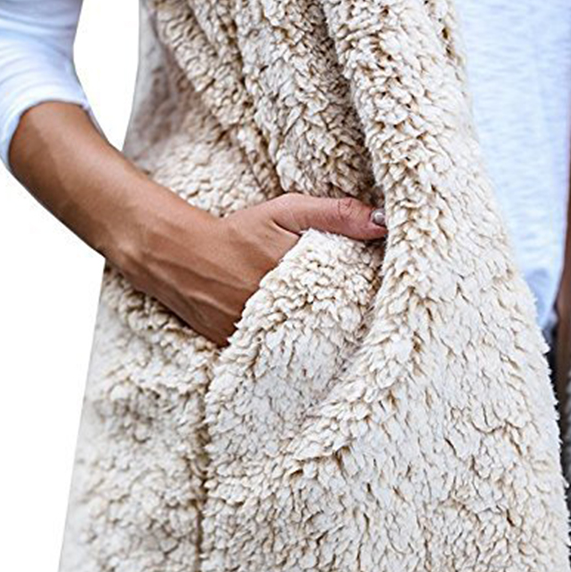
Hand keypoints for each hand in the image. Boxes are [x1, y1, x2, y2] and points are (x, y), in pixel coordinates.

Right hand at [117, 192, 386, 345]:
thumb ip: (336, 213)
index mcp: (297, 276)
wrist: (183, 256)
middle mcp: (278, 310)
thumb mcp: (287, 211)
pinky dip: (293, 357)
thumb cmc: (240, 231)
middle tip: (376, 333)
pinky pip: (277, 359)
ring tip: (346, 347)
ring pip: (307, 348)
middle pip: (332, 327)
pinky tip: (308, 354)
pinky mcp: (240, 350)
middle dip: (351, 329)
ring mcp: (257, 333)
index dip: (370, 302)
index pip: (350, 297)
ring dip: (325, 346)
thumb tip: (385, 222)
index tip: (388, 303)